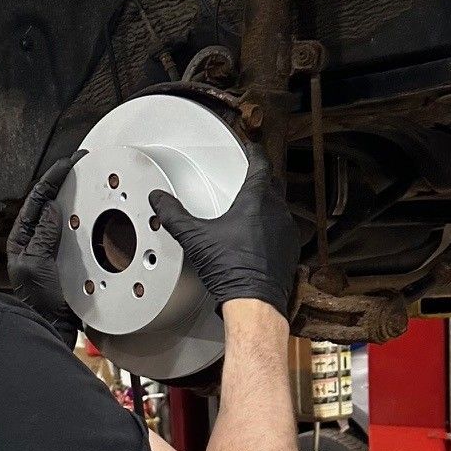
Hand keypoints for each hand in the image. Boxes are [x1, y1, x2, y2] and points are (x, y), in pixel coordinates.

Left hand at [7, 154, 81, 339]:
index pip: (38, 198)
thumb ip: (43, 235)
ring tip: (90, 184)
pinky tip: (98, 216)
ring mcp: (53, 249)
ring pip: (66, 215)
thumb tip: (52, 207)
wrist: (50, 327)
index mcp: (23, 237)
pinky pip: (79, 234)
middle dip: (67, 182)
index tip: (68, 163)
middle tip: (82, 166)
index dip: (53, 177)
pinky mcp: (68, 259)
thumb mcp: (37, 264)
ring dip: (79, 199)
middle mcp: (37, 241)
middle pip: (52, 202)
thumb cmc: (37, 303)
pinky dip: (88, 221)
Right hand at [149, 146, 300, 316]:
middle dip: (261, 179)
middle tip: (248, 177)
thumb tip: (159, 200)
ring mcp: (287, 232)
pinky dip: (271, 229)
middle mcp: (277, 212)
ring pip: (279, 208)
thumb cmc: (231, 270)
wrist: (254, 302)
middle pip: (273, 185)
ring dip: (266, 206)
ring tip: (250, 210)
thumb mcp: (195, 238)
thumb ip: (174, 215)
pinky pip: (282, 230)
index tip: (251, 148)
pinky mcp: (290, 250)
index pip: (261, 165)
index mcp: (256, 201)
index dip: (255, 153)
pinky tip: (257, 238)